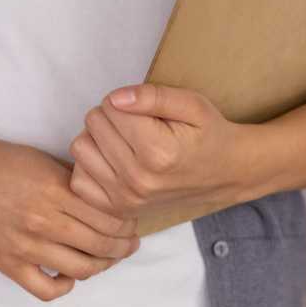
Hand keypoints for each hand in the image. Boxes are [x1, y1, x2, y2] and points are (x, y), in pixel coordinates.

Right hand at [0, 128, 141, 302]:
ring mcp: (25, 246)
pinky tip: (67, 275)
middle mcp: (43, 220)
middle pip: (101, 245)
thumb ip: (72, 179)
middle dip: (122, 247)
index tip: (131, 222)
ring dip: (101, 266)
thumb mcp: (38, 159)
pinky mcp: (7, 264)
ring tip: (104, 259)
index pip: (108, 216)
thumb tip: (105, 197)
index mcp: (54, 189)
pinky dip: (65, 286)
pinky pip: (46, 290)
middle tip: (128, 243)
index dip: (127, 223)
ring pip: (81, 269)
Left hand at [66, 84, 262, 221]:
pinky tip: (111, 159)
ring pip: (81, 148)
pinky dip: (90, 165)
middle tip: (134, 123)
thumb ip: (152, 97)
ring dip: (96, 137)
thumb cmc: (208, 134)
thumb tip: (114, 99)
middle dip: (110, 115)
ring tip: (122, 139)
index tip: (142, 109)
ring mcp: (127, 198)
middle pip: (93, 124)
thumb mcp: (191, 104)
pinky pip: (79, 179)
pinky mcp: (119, 209)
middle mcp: (138, 179)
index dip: (124, 100)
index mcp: (157, 151)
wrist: (226, 173)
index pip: (110, 107)